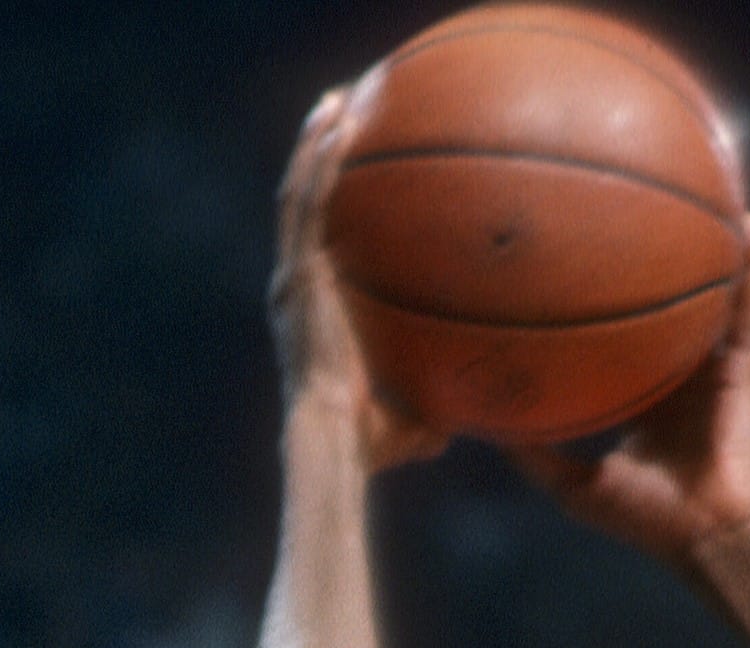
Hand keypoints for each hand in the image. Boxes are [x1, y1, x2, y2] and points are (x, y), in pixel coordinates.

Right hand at [270, 89, 445, 472]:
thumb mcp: (405, 425)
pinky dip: (319, 162)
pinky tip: (337, 124)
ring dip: (313, 147)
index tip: (344, 182)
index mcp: (312, 316)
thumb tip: (455, 430)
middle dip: (315, 161)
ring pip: (298, 197)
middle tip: (337, 119)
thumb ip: (424, 419)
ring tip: (335, 102)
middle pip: (299, 211)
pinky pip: (308, 204)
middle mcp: (295, 291)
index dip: (323, 214)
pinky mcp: (300, 274)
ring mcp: (294, 280)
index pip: (313, 252)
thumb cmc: (366, 443)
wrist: (334, 438)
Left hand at [508, 215, 749, 567]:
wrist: (705, 538)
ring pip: (710, 288)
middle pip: (662, 295)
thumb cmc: (644, 520)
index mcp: (640, 390)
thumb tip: (473, 418)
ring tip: (707, 177)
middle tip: (629, 192)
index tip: (566, 256)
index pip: (614, 332)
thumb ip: (530, 447)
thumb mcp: (569, 481)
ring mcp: (713, 362)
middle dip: (652, 249)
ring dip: (711, 236)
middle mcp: (677, 367)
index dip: (596, 297)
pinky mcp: (745, 365)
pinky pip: (749, 306)